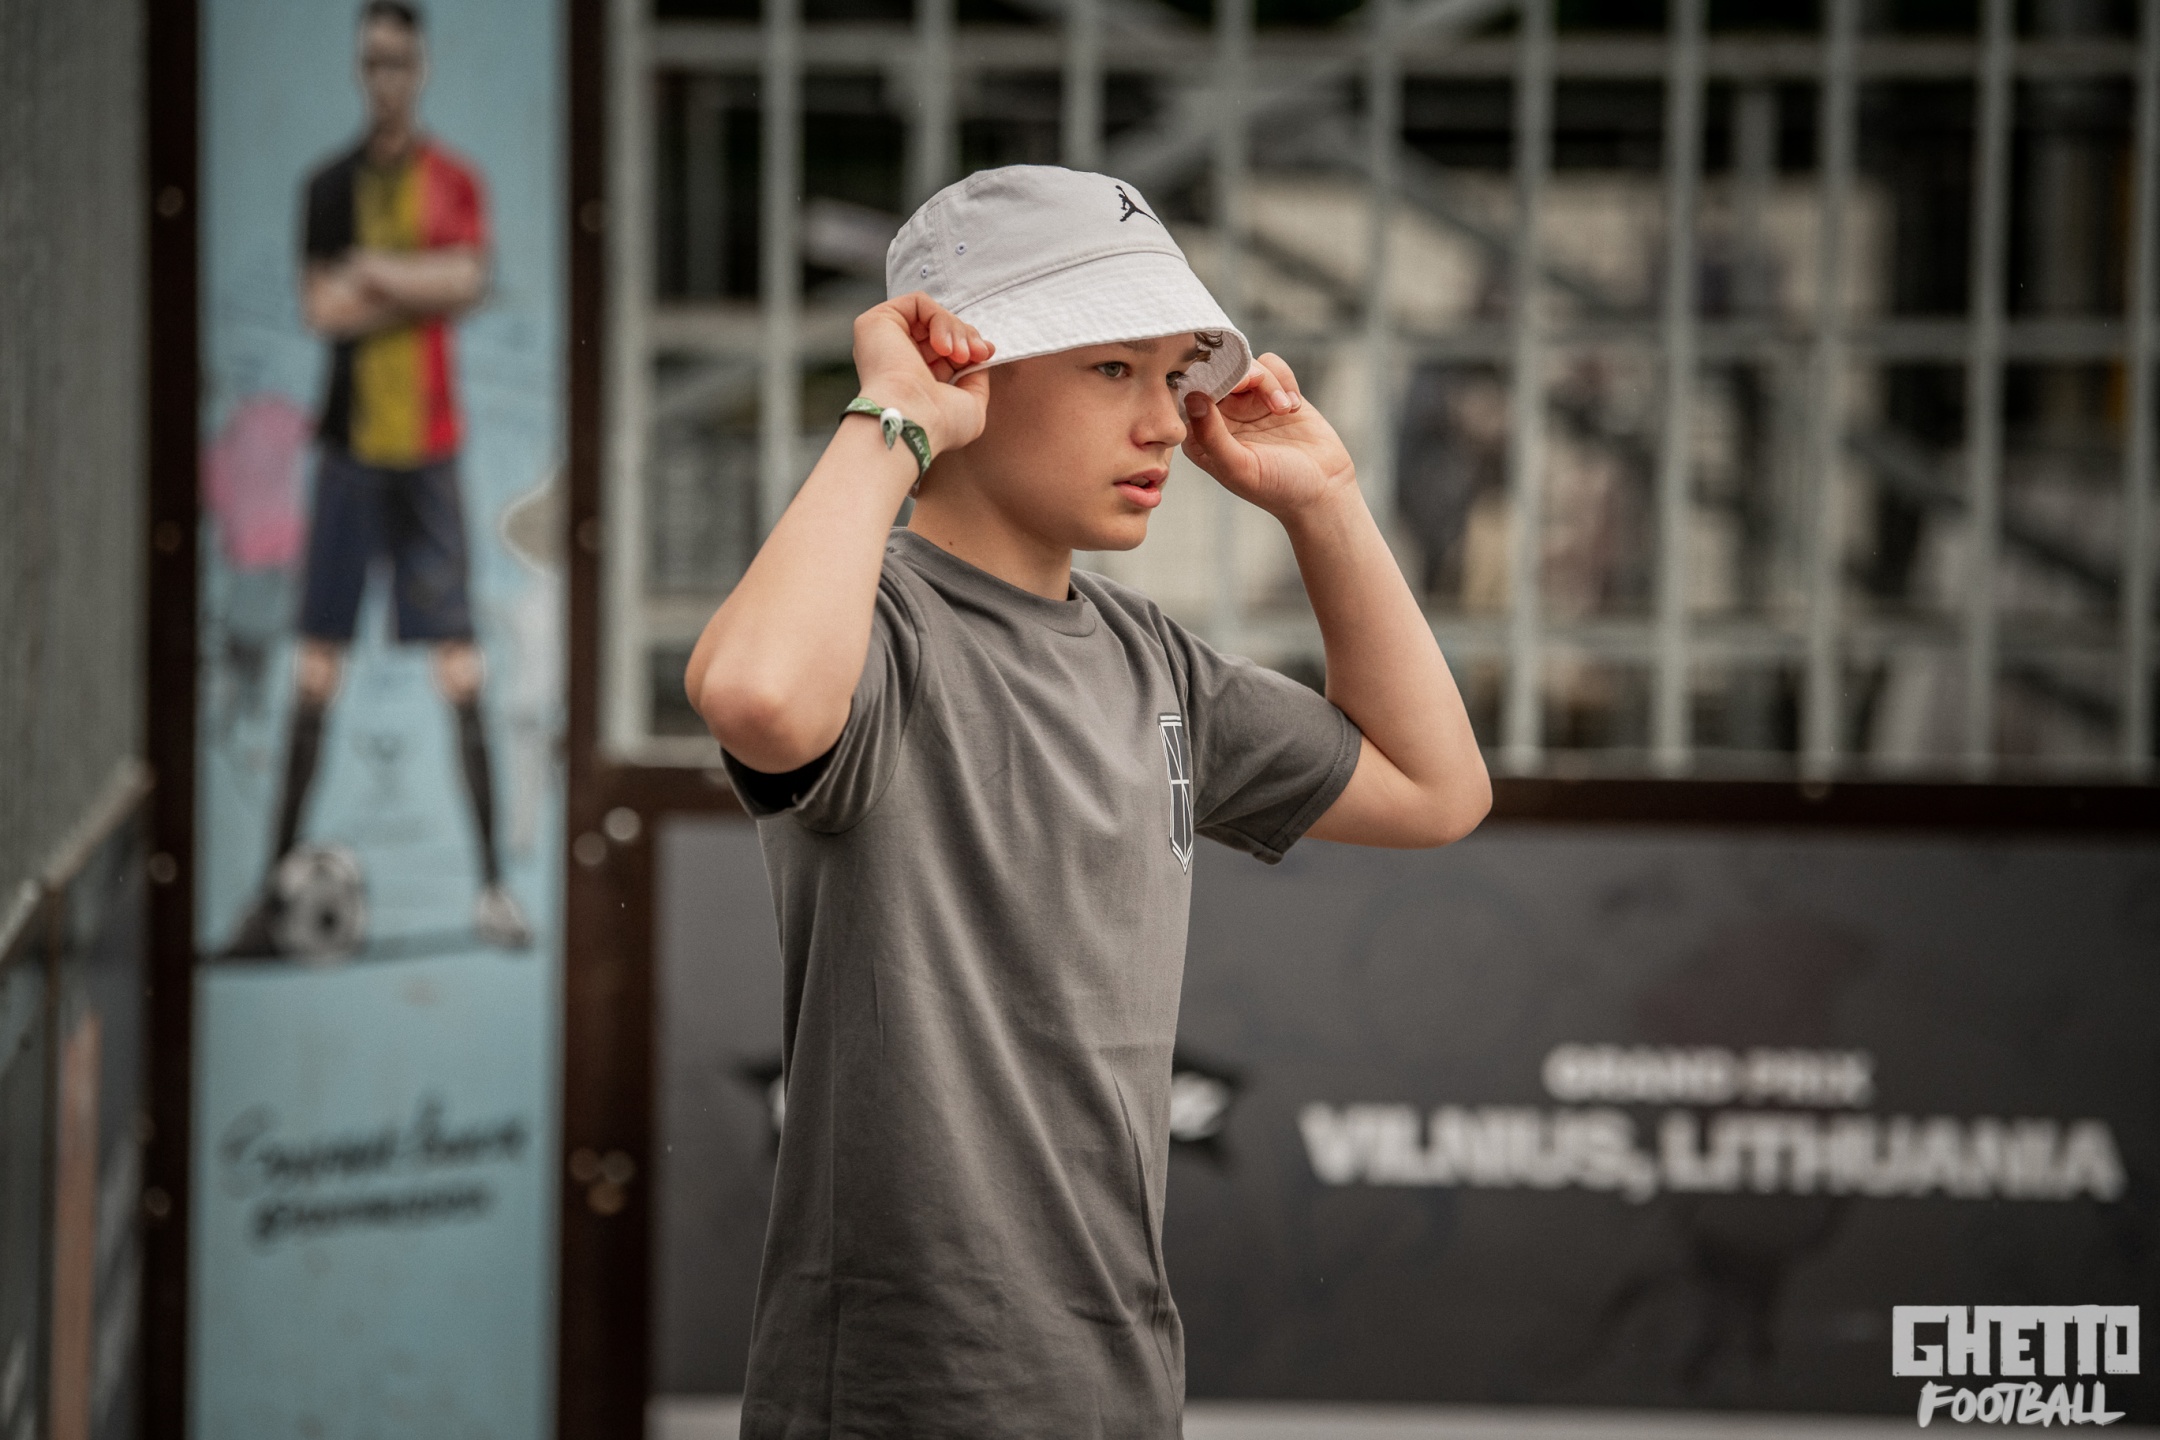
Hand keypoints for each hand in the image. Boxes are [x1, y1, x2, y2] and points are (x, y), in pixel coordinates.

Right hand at [851, 292, 994, 457]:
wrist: (913, 422)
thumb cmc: (938, 424)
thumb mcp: (971, 403)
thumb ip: (975, 378)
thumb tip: (978, 355)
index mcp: (915, 377)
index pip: (945, 347)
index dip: (970, 344)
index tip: (986, 353)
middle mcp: (897, 357)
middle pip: (940, 328)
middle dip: (966, 336)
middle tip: (976, 354)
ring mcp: (884, 339)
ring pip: (931, 316)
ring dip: (956, 329)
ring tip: (960, 354)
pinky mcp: (876, 322)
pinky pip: (918, 302)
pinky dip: (939, 318)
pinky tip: (942, 346)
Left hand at [1179, 353, 1356, 518]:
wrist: (1324, 489)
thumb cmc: (1278, 488)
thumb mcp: (1240, 467)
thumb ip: (1212, 436)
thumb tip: (1193, 398)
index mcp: (1202, 436)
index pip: (1190, 395)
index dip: (1205, 379)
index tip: (1225, 381)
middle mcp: (1222, 417)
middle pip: (1220, 372)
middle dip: (1241, 374)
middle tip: (1257, 382)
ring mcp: (1249, 404)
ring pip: (1249, 366)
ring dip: (1269, 382)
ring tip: (1284, 409)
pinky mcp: (1276, 394)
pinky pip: (1273, 366)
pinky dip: (1285, 381)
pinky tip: (1294, 408)